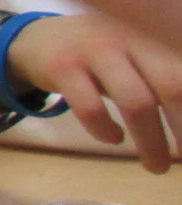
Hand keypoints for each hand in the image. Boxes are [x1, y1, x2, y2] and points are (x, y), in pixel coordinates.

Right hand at [5, 14, 181, 173]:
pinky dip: (106, 131)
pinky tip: (113, 138)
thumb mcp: (132, 53)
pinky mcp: (62, 68)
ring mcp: (94, 52)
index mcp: (151, 38)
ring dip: (151, 142)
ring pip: (135, 102)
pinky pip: (91, 108)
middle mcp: (127, 40)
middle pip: (170, 86)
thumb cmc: (97, 54)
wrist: (36, 37)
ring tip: (155, 166)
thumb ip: (160, 77)